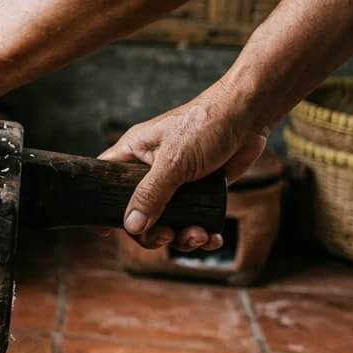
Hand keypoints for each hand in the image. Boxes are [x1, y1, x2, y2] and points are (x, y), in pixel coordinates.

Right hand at [99, 86, 267, 249]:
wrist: (249, 114)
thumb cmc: (205, 124)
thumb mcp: (173, 162)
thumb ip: (150, 194)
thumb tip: (131, 226)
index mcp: (133, 155)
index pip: (105, 183)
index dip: (103, 208)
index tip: (106, 231)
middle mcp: (150, 171)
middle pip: (138, 213)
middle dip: (153, 232)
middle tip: (167, 236)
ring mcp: (175, 183)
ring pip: (167, 221)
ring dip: (182, 236)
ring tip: (199, 237)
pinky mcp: (199, 190)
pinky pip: (193, 220)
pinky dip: (202, 234)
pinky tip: (212, 238)